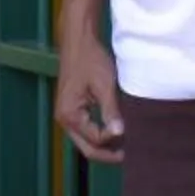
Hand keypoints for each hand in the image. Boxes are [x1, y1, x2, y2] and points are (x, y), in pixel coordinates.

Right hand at [52, 24, 123, 164]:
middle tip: (129, 155)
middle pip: (86, 148)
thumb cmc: (90, 60)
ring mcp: (66, 115)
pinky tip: (113, 131)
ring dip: (104, 145)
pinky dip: (99, 134)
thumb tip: (119, 133)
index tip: (131, 133)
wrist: (79, 41)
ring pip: (85, 141)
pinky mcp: (71, 109)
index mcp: (69, 115)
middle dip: (107, 154)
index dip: (113, 139)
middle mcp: (63, 119)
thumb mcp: (104, 85)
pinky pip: (85, 130)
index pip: (95, 139)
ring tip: (125, 144)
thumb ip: (110, 111)